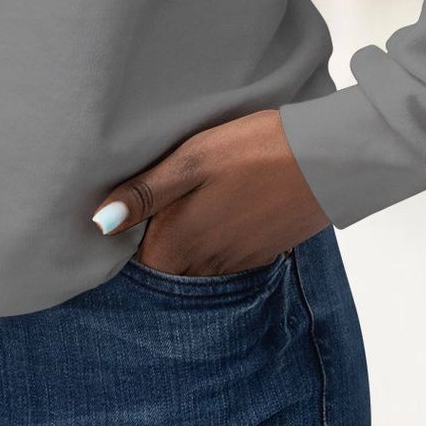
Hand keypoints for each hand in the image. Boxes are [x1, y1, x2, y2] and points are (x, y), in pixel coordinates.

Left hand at [90, 108, 331, 274]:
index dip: (124, 254)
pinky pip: (227, 264)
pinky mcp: (263, 253)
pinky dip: (215, 250)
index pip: (139, 270)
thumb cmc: (253, 151)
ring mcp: (238, 262)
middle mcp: (207, 263)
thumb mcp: (192, 160)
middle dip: (153, 257)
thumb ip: (145, 193)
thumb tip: (101, 223)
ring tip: (179, 221)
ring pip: (197, 271)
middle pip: (167, 274)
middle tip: (142, 228)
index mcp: (182, 241)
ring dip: (184, 254)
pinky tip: (216, 220)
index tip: (118, 232)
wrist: (325, 159)